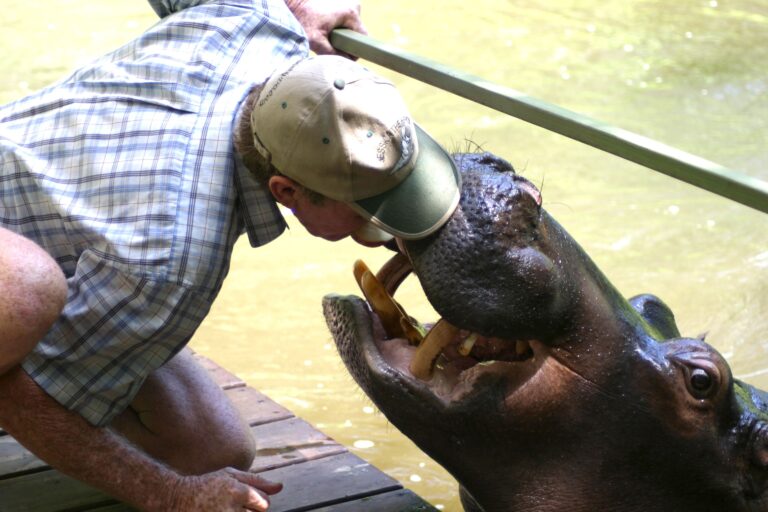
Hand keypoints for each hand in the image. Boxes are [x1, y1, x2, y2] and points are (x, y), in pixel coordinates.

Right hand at [168, 467, 282, 510]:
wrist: (177, 498)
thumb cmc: (208, 484)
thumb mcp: (231, 475)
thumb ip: (257, 481)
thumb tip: (280, 487)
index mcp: (238, 492)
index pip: (264, 503)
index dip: (255, 501)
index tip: (239, 498)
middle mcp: (232, 509)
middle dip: (248, 511)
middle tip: (228, 505)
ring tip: (222, 509)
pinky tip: (218, 511)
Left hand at [286, 0, 367, 57]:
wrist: (292, 0)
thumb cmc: (302, 17)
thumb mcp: (315, 40)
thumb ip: (331, 53)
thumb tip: (344, 62)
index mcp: (351, 14)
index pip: (363, 38)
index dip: (355, 50)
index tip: (343, 54)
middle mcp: (353, 4)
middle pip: (357, 31)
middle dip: (345, 39)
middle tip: (329, 42)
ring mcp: (348, 0)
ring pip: (350, 24)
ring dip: (340, 31)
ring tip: (324, 31)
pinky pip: (345, 17)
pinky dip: (336, 22)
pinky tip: (324, 23)